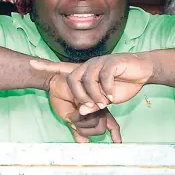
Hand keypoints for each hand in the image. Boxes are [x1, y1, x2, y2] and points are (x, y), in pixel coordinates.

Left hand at [31, 53, 155, 115]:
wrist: (143, 71)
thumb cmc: (123, 84)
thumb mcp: (105, 98)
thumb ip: (92, 105)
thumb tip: (80, 112)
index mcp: (85, 72)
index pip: (61, 67)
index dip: (46, 66)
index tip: (30, 63)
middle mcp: (89, 65)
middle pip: (73, 79)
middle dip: (80, 96)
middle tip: (92, 107)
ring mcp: (100, 62)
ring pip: (88, 79)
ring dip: (95, 95)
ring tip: (104, 103)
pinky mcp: (112, 62)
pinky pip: (104, 77)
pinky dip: (107, 89)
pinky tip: (112, 96)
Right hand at [44, 74, 121, 142]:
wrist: (55, 85)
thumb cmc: (63, 100)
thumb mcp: (70, 119)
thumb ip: (78, 131)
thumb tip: (84, 143)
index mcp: (98, 112)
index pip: (112, 125)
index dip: (116, 135)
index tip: (118, 143)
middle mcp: (98, 109)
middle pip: (100, 128)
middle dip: (87, 130)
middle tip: (76, 122)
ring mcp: (94, 104)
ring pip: (93, 123)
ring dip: (80, 123)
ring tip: (73, 111)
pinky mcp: (86, 100)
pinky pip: (85, 116)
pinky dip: (77, 117)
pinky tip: (74, 110)